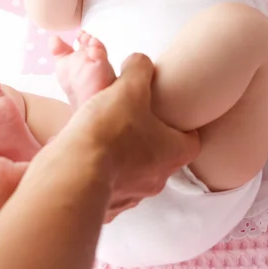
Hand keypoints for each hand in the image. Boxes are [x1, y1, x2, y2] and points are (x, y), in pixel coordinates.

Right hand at [54, 53, 200, 221]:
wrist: (74, 170)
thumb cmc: (110, 129)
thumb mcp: (129, 87)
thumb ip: (139, 69)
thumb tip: (140, 62)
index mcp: (173, 153)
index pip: (192, 141)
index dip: (184, 126)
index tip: (172, 114)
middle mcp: (157, 180)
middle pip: (163, 157)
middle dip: (152, 139)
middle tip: (136, 120)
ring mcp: (132, 196)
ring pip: (136, 173)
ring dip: (127, 157)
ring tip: (109, 136)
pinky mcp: (107, 206)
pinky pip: (110, 188)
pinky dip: (104, 173)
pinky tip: (91, 155)